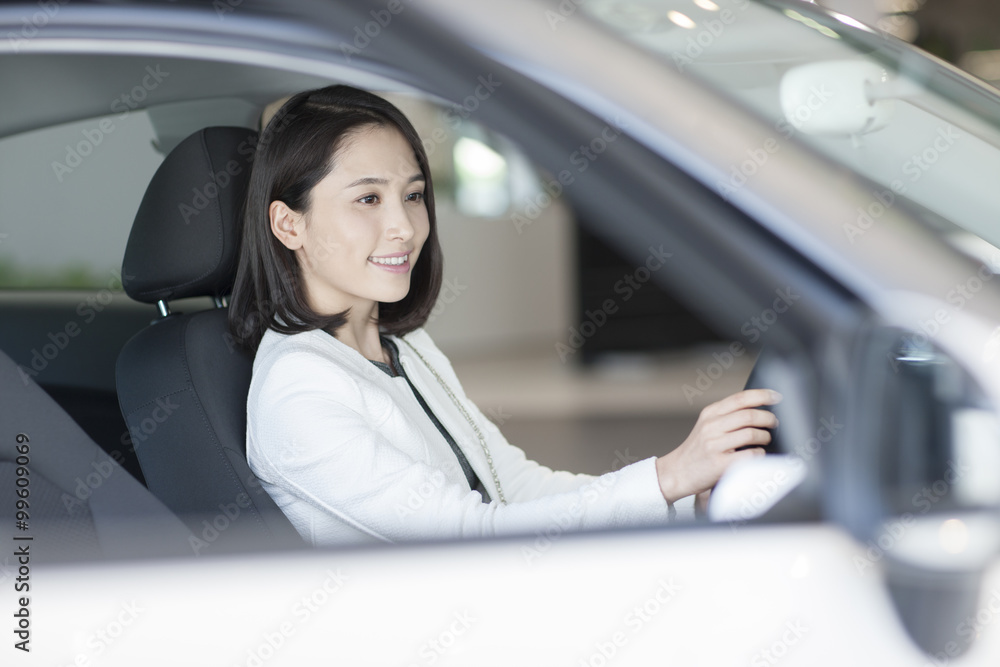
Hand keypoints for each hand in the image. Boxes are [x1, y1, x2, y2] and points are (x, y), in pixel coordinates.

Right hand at [655, 388, 780, 503]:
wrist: (677, 472)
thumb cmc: (697, 450)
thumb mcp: (706, 426)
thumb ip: (727, 416)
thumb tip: (758, 409)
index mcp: (710, 414)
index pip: (740, 398)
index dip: (762, 395)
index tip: (776, 396)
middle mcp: (711, 426)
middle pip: (749, 415)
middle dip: (768, 418)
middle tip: (774, 422)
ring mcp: (714, 445)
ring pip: (751, 434)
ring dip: (765, 436)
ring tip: (765, 439)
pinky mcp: (720, 464)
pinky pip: (750, 455)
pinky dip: (759, 454)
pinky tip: (757, 454)